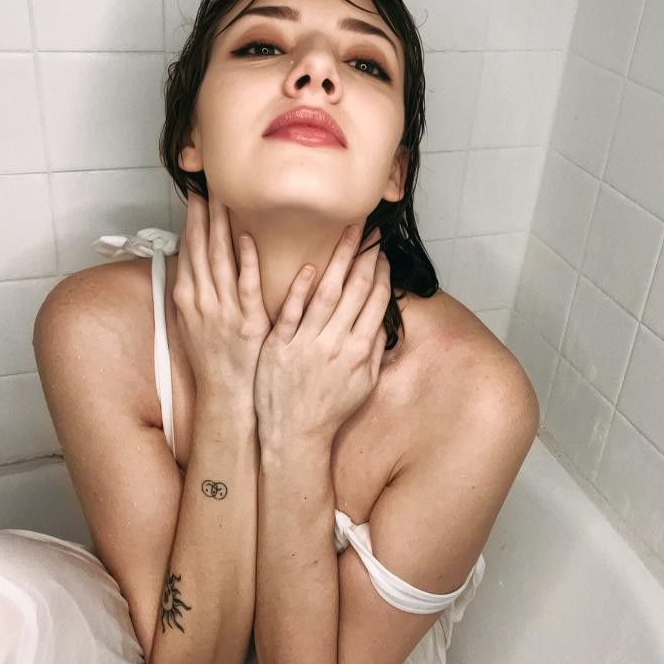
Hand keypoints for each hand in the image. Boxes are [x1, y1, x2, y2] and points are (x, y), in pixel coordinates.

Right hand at [171, 190, 270, 400]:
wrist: (225, 395)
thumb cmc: (212, 360)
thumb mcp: (193, 324)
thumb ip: (195, 292)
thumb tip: (195, 265)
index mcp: (188, 298)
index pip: (189, 250)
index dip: (193, 220)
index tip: (198, 193)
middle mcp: (201, 300)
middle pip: (201, 248)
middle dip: (204, 213)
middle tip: (211, 181)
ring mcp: (223, 311)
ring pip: (220, 260)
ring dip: (221, 227)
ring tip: (224, 197)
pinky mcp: (246, 322)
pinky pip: (245, 286)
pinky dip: (245, 261)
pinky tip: (247, 238)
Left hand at [253, 223, 391, 445]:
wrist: (293, 435)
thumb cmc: (329, 411)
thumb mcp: (364, 385)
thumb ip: (375, 352)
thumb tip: (383, 322)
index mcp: (359, 351)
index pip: (376, 301)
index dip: (382, 273)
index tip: (382, 251)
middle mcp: (336, 344)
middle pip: (355, 290)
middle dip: (365, 256)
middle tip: (369, 229)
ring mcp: (306, 344)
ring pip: (326, 293)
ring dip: (339, 260)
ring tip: (347, 233)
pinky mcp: (279, 347)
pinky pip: (291, 312)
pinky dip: (300, 289)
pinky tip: (309, 266)